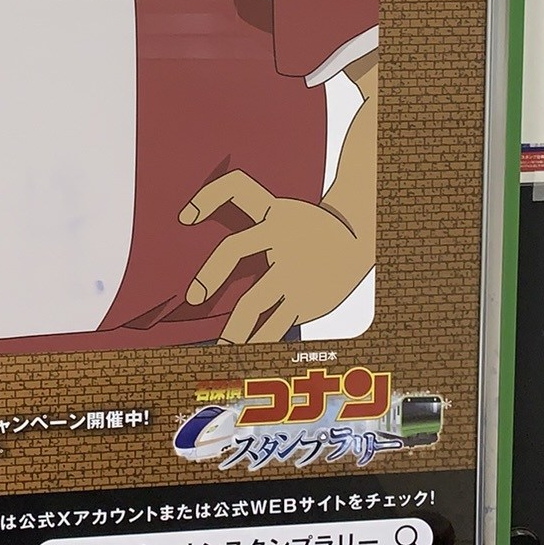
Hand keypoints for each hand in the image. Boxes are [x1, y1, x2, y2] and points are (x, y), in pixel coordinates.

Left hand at [180, 170, 370, 342]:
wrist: (359, 239)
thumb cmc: (308, 226)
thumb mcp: (284, 212)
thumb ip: (253, 219)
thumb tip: (200, 231)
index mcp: (273, 212)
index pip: (237, 189)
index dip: (209, 198)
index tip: (184, 217)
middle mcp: (281, 236)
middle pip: (234, 248)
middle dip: (209, 273)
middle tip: (194, 297)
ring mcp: (293, 271)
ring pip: (252, 301)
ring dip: (232, 327)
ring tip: (219, 346)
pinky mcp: (305, 300)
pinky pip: (276, 327)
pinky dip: (258, 342)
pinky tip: (246, 355)